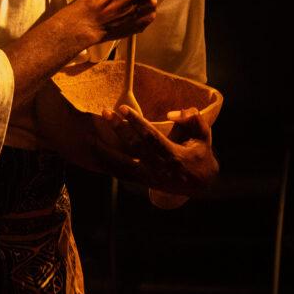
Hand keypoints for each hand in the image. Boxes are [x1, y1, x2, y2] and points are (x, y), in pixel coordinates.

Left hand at [93, 105, 218, 195]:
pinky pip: (121, 174)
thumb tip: (172, 113)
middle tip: (105, 113)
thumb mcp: (204, 135)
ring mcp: (149, 178)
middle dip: (118, 129)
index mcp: (174, 157)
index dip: (136, 122)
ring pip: (122, 166)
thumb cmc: (201, 154)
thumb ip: (192, 119)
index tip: (123, 108)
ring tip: (90, 138)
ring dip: (105, 151)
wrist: (202, 185)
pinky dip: (107, 165)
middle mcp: (158, 169)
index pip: (151, 137)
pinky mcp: (143, 182)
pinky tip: (95, 154)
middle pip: (134, 148)